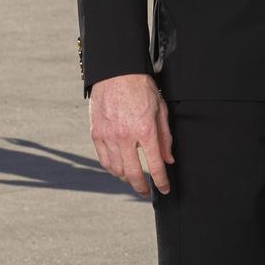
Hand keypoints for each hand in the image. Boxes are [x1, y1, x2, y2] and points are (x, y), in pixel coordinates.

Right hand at [89, 73, 173, 196]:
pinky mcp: (96, 133)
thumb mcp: (160, 109)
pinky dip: (112, 169)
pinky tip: (118, 169)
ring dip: (126, 179)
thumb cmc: (141, 88)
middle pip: (132, 174)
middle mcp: (125, 136)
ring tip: (133, 180)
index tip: (164, 189)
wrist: (117, 72)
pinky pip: (104, 159)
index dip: (161, 181)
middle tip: (146, 192)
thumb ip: (165, 136)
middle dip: (141, 187)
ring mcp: (108, 136)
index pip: (154, 165)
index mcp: (145, 130)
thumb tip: (168, 159)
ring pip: (116, 170)